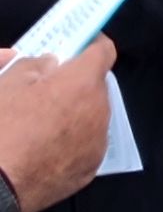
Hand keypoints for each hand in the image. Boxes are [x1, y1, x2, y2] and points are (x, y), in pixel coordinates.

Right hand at [0, 36, 116, 211]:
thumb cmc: (1, 130)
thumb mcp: (7, 84)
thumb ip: (33, 65)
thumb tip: (48, 62)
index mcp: (82, 83)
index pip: (103, 52)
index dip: (91, 45)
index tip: (82, 43)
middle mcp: (99, 110)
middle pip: (96, 86)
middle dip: (76, 84)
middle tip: (48, 89)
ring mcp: (98, 141)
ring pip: (92, 115)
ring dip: (75, 112)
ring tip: (41, 123)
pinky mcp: (91, 168)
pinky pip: (86, 143)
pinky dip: (72, 140)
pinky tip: (45, 147)